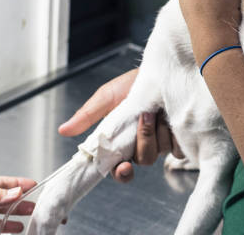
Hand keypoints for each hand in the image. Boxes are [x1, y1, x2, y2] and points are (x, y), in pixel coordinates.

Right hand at [59, 69, 183, 182]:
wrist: (159, 71)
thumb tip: (63, 130)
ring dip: (158, 131)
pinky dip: (175, 133)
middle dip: (143, 140)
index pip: (120, 169)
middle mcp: (142, 145)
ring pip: (161, 152)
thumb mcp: (107, 96)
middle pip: (143, 160)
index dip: (122, 172)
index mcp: (122, 142)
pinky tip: (171, 118)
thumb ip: (88, 115)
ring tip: (157, 110)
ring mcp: (162, 142)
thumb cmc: (132, 83)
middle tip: (143, 118)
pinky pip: (179, 147)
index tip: (123, 166)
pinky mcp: (180, 137)